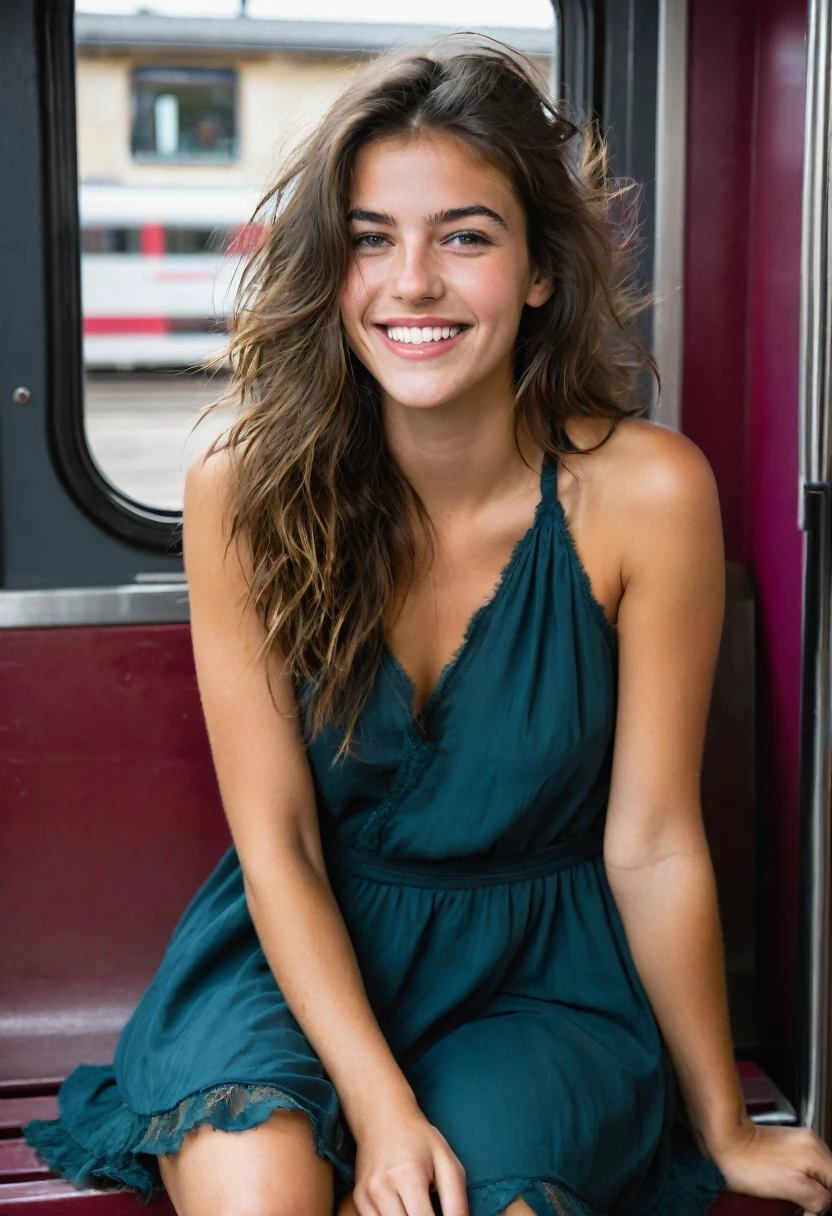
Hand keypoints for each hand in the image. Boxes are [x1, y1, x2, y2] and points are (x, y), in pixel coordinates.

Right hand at [351, 1098, 467, 1215]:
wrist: (382, 1117)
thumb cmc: (419, 1139)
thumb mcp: (447, 1162)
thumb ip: (456, 1202)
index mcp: (408, 1176)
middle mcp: (381, 1188)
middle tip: (432, 1210)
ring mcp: (366, 1196)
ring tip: (419, 1208)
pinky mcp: (358, 1200)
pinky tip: (404, 1210)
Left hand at [712, 1121, 831, 1213]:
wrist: (723, 1141)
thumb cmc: (747, 1164)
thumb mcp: (790, 1188)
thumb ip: (817, 1198)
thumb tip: (826, 1205)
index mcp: (815, 1152)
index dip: (825, 1204)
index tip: (806, 1212)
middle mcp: (811, 1143)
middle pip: (829, 1180)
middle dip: (818, 1197)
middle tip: (799, 1207)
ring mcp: (799, 1142)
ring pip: (816, 1176)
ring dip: (809, 1190)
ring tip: (790, 1197)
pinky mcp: (787, 1145)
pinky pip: (803, 1168)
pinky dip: (799, 1180)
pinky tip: (784, 1184)